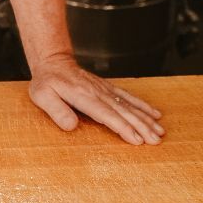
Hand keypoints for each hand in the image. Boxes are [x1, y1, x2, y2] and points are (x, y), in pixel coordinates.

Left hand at [28, 51, 164, 145]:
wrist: (53, 62)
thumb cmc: (46, 82)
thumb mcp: (42, 96)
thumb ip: (56, 110)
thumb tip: (71, 126)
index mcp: (82, 96)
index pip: (105, 114)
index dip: (122, 127)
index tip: (137, 139)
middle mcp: (97, 92)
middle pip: (123, 111)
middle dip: (141, 126)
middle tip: (156, 140)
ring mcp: (104, 90)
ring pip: (129, 105)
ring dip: (145, 118)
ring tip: (160, 131)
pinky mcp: (108, 88)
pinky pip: (128, 96)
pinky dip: (142, 105)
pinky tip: (154, 114)